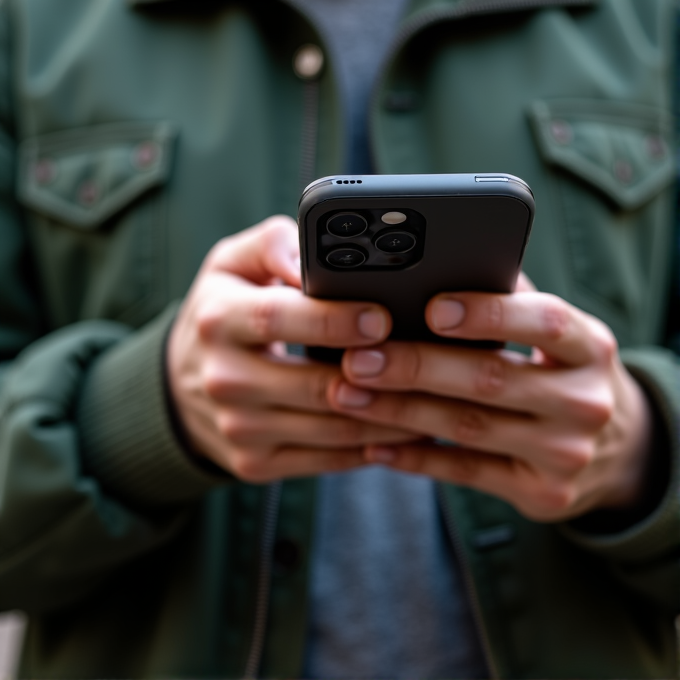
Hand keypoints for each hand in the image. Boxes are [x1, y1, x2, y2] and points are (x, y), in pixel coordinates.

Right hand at [166, 215, 415, 482]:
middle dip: (379, 376)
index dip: (334, 320)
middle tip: (428, 364)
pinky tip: (405, 432)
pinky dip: (370, 448)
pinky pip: (326, 460)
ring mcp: (238, 428)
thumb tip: (310, 256)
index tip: (383, 317)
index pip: (279, 317)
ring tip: (434, 399)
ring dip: (389, 418)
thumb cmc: (222, 313)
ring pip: (331, 429)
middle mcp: (223, 378)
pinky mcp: (253, 462)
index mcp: (218, 320)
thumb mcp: (232, 264)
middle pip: (315, 384)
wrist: (182, 383)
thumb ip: (272, 245)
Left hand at [327, 275, 653, 521]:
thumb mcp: (560, 337)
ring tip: (348, 396)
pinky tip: (376, 446)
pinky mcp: (541, 492)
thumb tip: (443, 263)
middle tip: (357, 359)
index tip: (431, 307)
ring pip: (468, 428)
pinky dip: (415, 459)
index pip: (543, 321)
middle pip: (490, 379)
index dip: (488, 313)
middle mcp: (585, 401)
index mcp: (589, 346)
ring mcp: (566, 453)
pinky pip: (466, 474)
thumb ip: (512, 302)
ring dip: (400, 412)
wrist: (616, 451)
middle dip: (415, 366)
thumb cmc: (564, 374)